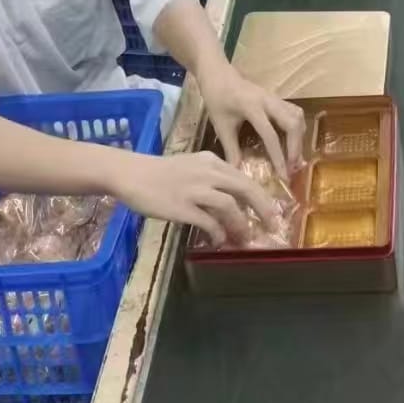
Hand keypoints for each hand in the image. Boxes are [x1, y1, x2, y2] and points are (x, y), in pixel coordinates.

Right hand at [111, 150, 280, 246]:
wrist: (131, 174)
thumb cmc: (160, 172)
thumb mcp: (191, 166)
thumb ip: (212, 178)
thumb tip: (232, 201)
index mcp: (212, 161)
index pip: (244, 178)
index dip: (261, 196)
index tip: (271, 210)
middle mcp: (208, 172)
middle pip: (245, 189)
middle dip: (263, 209)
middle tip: (272, 225)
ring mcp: (195, 189)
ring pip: (230, 206)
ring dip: (241, 225)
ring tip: (245, 239)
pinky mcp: (182, 206)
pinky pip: (209, 222)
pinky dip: (218, 233)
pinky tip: (219, 241)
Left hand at [198, 63, 305, 178]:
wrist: (218, 73)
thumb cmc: (216, 98)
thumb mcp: (221, 125)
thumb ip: (231, 150)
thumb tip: (237, 174)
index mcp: (252, 107)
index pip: (270, 134)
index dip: (278, 157)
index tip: (283, 175)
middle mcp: (268, 101)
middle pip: (292, 123)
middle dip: (296, 148)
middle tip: (293, 168)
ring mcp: (275, 98)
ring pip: (297, 116)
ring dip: (299, 138)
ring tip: (295, 158)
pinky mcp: (277, 98)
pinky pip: (294, 112)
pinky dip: (297, 128)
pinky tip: (293, 141)